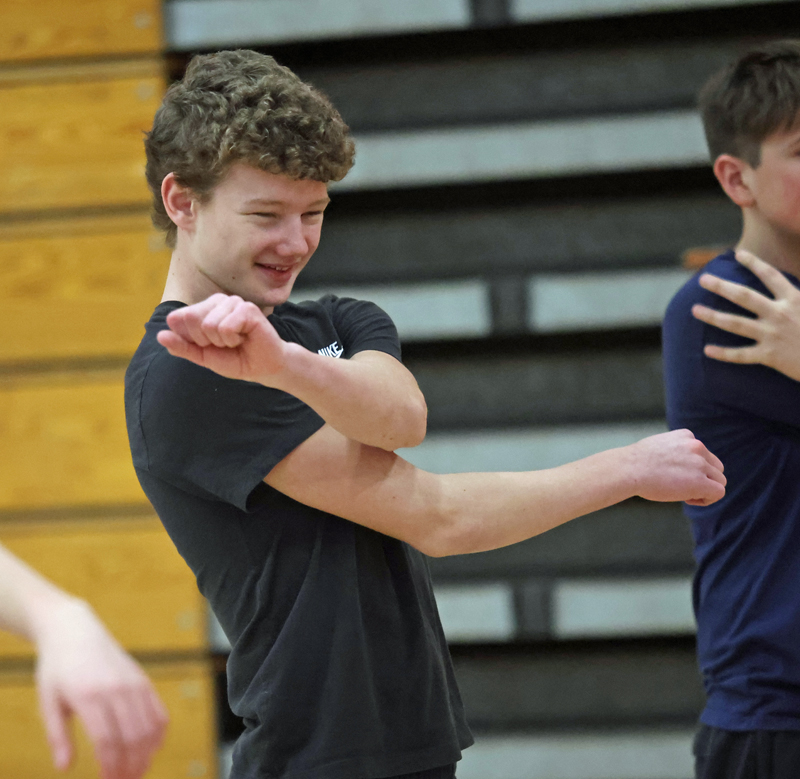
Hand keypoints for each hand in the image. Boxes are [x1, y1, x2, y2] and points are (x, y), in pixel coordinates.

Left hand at [35, 599, 167, 778]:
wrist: (75, 629)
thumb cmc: (57, 668)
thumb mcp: (48, 701)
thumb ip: (57, 736)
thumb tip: (65, 768)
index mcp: (89, 694)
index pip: (106, 740)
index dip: (109, 766)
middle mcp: (116, 687)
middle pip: (132, 737)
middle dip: (130, 766)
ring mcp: (133, 682)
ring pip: (149, 727)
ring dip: (146, 755)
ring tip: (137, 772)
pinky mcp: (143, 679)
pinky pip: (159, 711)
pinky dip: (158, 734)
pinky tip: (151, 750)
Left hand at [157, 294, 288, 382]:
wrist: (263, 368)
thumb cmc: (236, 359)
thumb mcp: (203, 356)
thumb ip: (182, 346)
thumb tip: (160, 336)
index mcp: (203, 308)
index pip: (178, 318)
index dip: (192, 339)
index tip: (210, 345)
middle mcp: (217, 301)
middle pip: (191, 318)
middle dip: (206, 340)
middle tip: (224, 344)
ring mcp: (233, 302)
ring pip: (209, 324)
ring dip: (223, 341)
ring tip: (236, 341)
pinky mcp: (248, 309)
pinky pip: (226, 327)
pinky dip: (233, 339)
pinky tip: (245, 338)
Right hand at [627, 429, 725, 505]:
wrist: (629, 469)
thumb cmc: (635, 463)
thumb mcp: (658, 447)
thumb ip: (675, 453)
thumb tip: (680, 468)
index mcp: (686, 436)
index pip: (703, 454)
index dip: (694, 469)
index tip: (676, 475)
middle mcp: (696, 446)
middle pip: (716, 467)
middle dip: (704, 479)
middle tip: (682, 487)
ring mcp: (699, 463)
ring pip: (719, 480)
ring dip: (705, 489)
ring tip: (685, 494)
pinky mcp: (700, 481)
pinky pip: (718, 492)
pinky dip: (708, 499)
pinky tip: (689, 499)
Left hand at [691, 249, 799, 380]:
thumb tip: (792, 282)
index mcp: (795, 300)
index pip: (771, 276)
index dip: (754, 263)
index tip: (737, 254)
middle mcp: (780, 315)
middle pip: (744, 297)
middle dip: (721, 286)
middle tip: (702, 279)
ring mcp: (772, 335)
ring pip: (736, 324)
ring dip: (713, 316)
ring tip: (694, 310)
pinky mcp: (770, 356)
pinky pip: (741, 355)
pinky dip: (724, 354)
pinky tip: (707, 350)